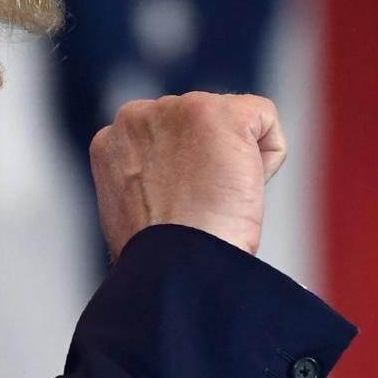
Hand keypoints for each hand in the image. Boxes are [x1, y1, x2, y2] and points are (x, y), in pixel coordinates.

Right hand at [90, 92, 286, 259]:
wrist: (174, 266)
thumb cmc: (158, 257)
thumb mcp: (130, 209)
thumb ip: (143, 177)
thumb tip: (171, 179)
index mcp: (110, 141)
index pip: (166, 139)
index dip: (182, 176)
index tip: (175, 209)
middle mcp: (135, 116)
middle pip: (198, 126)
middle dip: (207, 162)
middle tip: (195, 207)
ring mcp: (175, 111)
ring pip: (232, 123)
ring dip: (234, 163)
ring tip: (212, 201)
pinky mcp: (216, 113)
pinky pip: (264, 119)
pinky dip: (266, 159)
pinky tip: (238, 189)